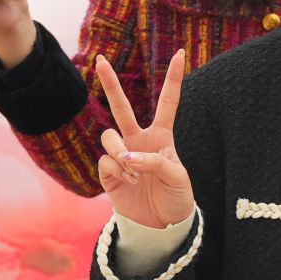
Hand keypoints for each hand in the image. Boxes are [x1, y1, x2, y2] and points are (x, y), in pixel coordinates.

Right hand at [95, 52, 194, 229]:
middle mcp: (138, 141)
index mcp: (162, 136)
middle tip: (99, 60)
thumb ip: (156, 161)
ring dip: (120, 152)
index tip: (181, 53)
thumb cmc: (177, 198)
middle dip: (110, 84)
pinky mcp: (108, 174)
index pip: (168, 102)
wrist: (161, 226)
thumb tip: (127, 156)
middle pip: (122, 108)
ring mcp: (121, 156)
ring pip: (109, 136)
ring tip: (134, 171)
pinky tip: (128, 181)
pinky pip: (105, 161)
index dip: (174, 78)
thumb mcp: (178, 178)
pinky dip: (117, 170)